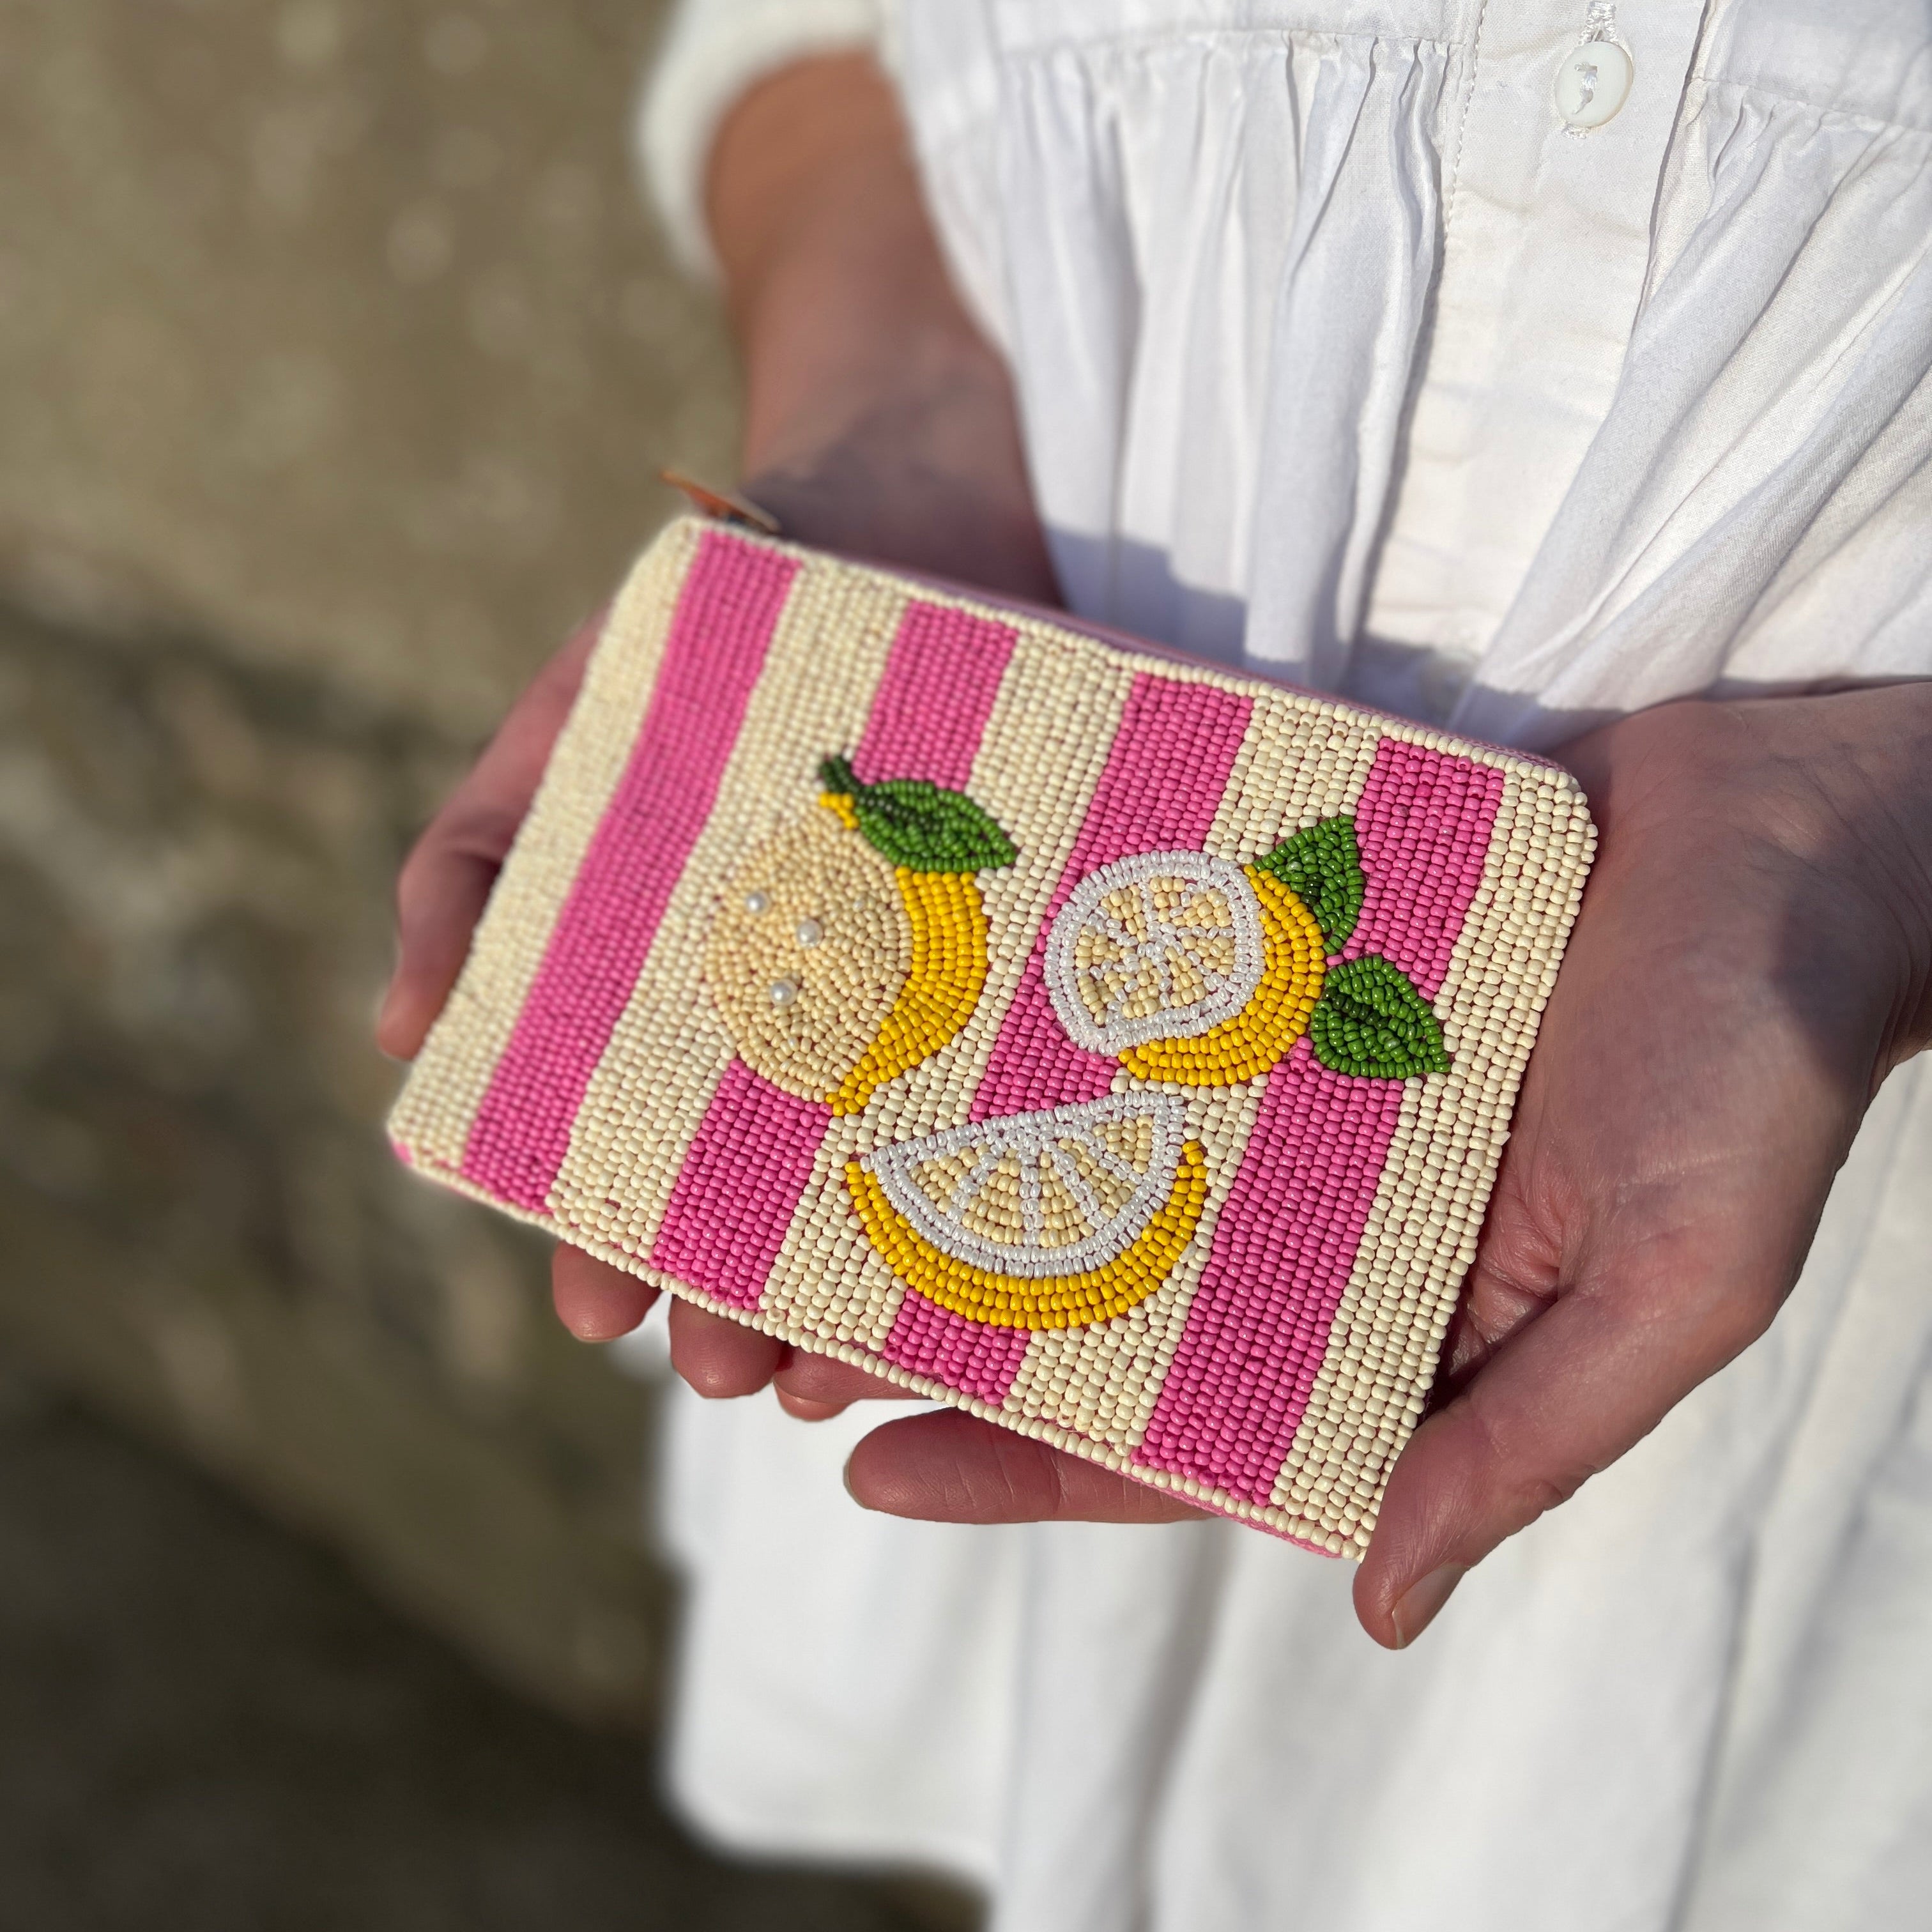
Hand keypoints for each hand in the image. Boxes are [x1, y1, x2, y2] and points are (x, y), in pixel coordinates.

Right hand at [381, 52, 1055, 1405]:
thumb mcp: (562, 734)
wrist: (909, 487)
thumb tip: (393, 1051)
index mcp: (714, 995)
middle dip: (746, 1292)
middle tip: (738, 1378)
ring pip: (907, 1172)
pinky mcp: (1065, 958)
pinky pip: (1041, 1090)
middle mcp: (841, 1020)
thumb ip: (472, 873)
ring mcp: (956, 998)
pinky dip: (1015, 1169)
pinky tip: (1006, 1246)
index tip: (602, 1318)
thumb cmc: (719, 626)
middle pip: (780, 1188)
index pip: (651, 1150)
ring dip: (869, 1277)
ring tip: (850, 1360)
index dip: (615, 1237)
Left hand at [796, 685, 1931, 1634]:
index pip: (1182, 1425)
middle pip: (1089, 1292)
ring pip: (1075, 1152)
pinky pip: (1117, 1004)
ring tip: (776, 1198)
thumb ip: (1525, 1442)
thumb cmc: (1758, 1060)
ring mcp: (1276, 1076)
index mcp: (1390, 1313)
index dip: (1025, 1460)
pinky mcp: (1268, 951)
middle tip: (758, 1342)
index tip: (866, 1464)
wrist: (1793, 822)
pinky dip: (1019, 1024)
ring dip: (941, 1179)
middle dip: (936, 1324)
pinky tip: (901, 1024)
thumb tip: (1385, 1603)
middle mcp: (1307, 1207)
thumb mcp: (1673, 1281)